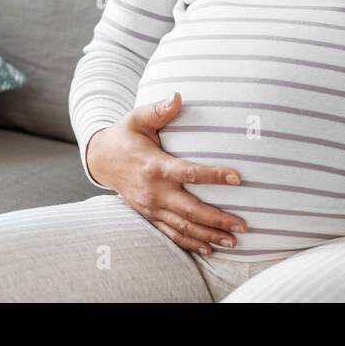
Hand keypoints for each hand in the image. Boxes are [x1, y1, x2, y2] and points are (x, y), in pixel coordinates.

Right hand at [85, 92, 247, 254]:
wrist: (101, 160)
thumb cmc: (125, 135)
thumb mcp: (137, 119)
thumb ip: (157, 110)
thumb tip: (177, 96)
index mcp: (155, 166)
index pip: (188, 173)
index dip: (213, 175)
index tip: (237, 177)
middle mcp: (154, 191)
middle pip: (190, 210)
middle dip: (218, 219)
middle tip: (243, 224)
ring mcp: (151, 207)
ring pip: (183, 227)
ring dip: (209, 235)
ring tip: (234, 241)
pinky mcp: (149, 216)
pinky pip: (171, 234)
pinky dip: (191, 243)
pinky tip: (210, 248)